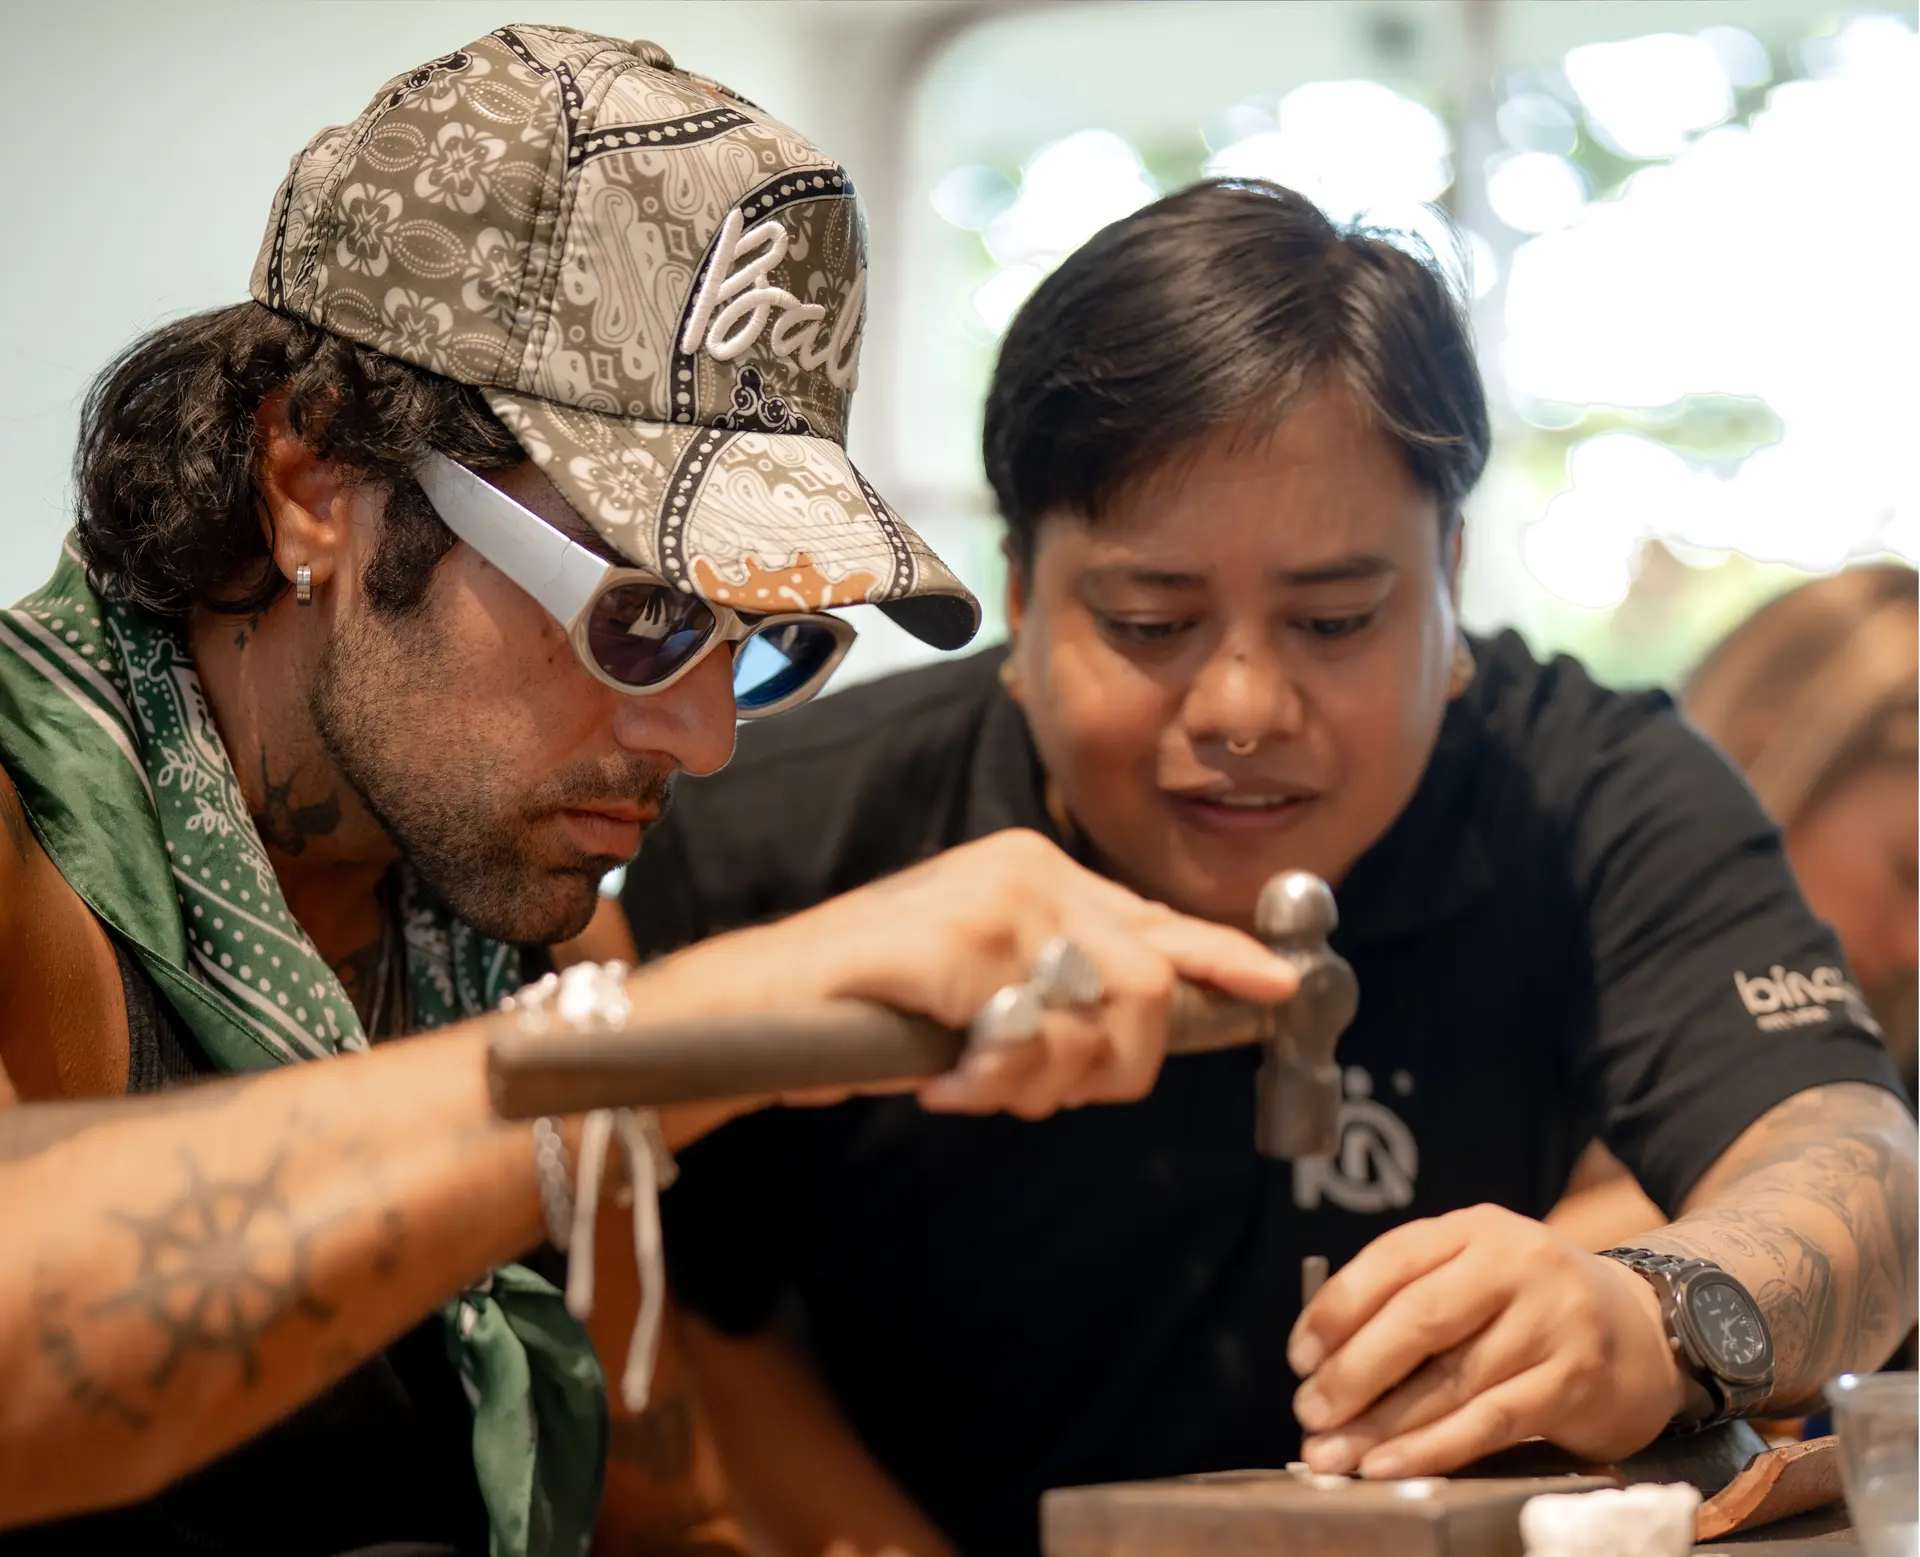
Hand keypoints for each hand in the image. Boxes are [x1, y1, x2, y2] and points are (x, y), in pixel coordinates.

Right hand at [651, 829, 1297, 1120]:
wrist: (757, 1003)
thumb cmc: (878, 1004)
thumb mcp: (990, 985)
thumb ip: (1068, 990)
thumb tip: (1146, 1029)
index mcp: (1039, 871)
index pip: (1156, 918)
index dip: (1225, 961)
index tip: (1280, 991)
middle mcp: (1025, 870)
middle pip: (1147, 987)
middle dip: (1113, 1070)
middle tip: (1040, 1092)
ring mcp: (990, 900)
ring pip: (1094, 1024)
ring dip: (1039, 1086)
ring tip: (975, 1083)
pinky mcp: (953, 943)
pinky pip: (1026, 1044)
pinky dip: (988, 1085)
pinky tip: (941, 1083)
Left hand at [1289, 1205, 1690, 1477]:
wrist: (1641, 1332)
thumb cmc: (1529, 1306)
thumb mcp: (1475, 1273)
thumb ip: (1410, 1297)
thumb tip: (1322, 1362)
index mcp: (1475, 1229)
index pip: (1391, 1259)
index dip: (1337, 1309)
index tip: (1300, 1356)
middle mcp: (1515, 1264)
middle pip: (1417, 1319)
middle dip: (1353, 1373)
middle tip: (1310, 1413)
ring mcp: (1550, 1321)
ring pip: (1450, 1380)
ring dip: (1383, 1425)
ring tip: (1334, 1454)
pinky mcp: (1573, 1380)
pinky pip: (1489, 1421)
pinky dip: (1432, 1448)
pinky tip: (1389, 1465)